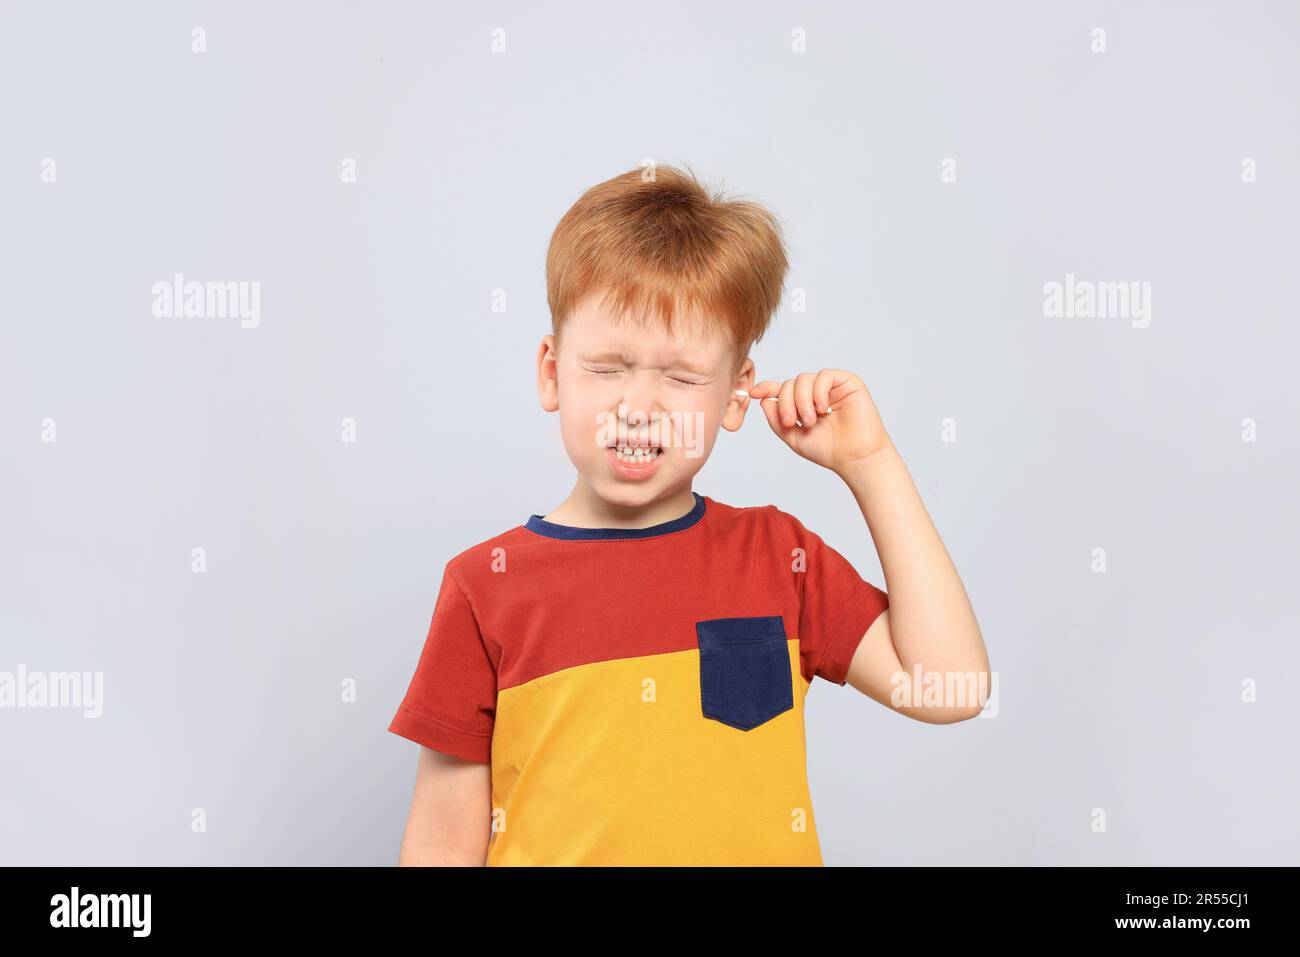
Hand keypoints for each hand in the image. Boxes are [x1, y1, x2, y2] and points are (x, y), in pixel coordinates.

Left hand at [748, 369, 892, 473]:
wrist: (854, 457)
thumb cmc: (828, 450)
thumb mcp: (793, 437)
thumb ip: (776, 420)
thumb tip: (764, 400)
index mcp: (803, 405)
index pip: (782, 390)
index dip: (767, 388)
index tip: (754, 392)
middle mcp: (816, 393)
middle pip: (790, 383)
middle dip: (786, 402)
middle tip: (791, 422)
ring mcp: (831, 387)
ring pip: (803, 378)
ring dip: (801, 400)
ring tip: (810, 420)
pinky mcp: (847, 382)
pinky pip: (823, 376)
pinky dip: (818, 391)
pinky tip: (822, 408)